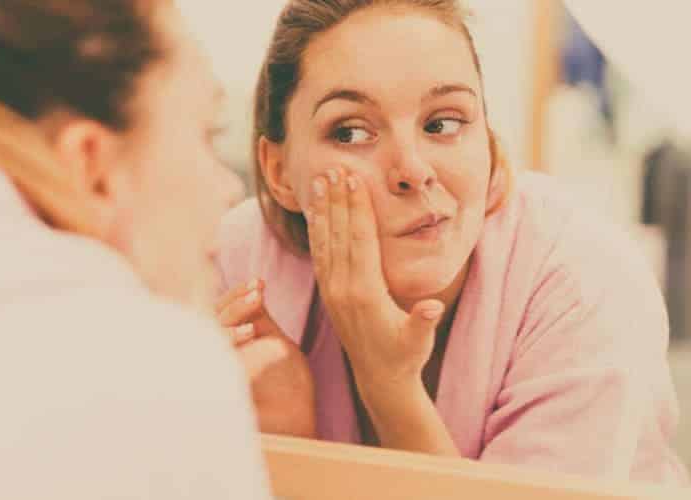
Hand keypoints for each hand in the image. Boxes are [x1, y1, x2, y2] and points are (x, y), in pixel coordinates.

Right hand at [216, 280, 315, 437]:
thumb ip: (259, 317)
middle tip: (258, 291)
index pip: (221, 312)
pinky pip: (211, 355)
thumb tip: (255, 286)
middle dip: (234, 302)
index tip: (260, 282)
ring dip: (232, 314)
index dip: (237, 295)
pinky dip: (229, 339)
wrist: (294, 423)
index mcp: (225, 345)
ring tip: (257, 302)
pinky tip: (249, 331)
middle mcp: (212, 355)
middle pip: (209, 319)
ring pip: (208, 333)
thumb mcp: (274, 343)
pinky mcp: (209, 384)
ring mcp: (208, 368)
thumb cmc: (288, 385)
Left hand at [305, 169, 444, 391]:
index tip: (354, 180)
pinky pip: (320, 255)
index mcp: (365, 294)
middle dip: (338, 199)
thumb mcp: (418, 342)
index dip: (357, 209)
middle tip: (336, 167)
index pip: (360, 241)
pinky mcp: (330, 293)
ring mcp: (333, 291)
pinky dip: (318, 230)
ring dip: (325, 210)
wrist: (380, 378)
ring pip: (325, 242)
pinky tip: (318, 212)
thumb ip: (423, 322)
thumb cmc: (405, 356)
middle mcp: (343, 289)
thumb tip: (432, 308)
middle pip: (339, 234)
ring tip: (322, 180)